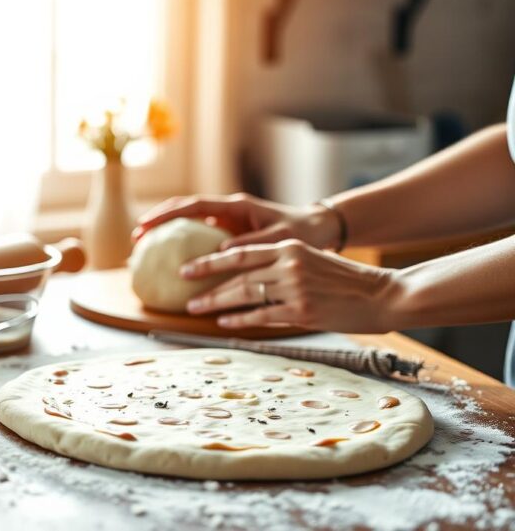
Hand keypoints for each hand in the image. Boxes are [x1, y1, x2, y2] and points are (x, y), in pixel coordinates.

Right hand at [133, 193, 340, 250]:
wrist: (318, 228)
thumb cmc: (302, 233)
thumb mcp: (278, 239)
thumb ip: (251, 244)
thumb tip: (222, 253)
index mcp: (237, 206)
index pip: (194, 205)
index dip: (168, 214)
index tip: (146, 225)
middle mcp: (228, 210)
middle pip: (184, 209)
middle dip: (158, 220)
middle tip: (136, 236)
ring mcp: (228, 220)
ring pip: (189, 221)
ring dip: (168, 231)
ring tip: (146, 247)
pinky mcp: (230, 232)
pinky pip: (201, 235)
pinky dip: (184, 244)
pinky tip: (173, 261)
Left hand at [181, 239, 397, 332]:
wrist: (384, 294)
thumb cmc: (346, 281)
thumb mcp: (311, 261)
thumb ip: (282, 264)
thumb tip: (248, 276)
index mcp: (290, 247)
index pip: (240, 252)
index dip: (210, 261)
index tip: (187, 268)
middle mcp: (289, 264)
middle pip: (237, 275)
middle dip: (207, 285)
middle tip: (185, 294)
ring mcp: (295, 288)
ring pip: (245, 295)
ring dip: (217, 303)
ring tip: (196, 309)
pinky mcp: (303, 312)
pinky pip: (262, 316)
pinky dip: (240, 320)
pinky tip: (224, 323)